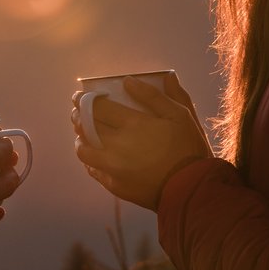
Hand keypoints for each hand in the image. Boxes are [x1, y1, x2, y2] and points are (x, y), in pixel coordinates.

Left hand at [73, 75, 211, 210]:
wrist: (191, 189)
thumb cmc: (188, 148)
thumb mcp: (180, 115)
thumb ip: (155, 95)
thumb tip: (130, 80)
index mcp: (132, 124)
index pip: (96, 107)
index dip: (83, 99)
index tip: (78, 96)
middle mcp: (117, 144)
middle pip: (85, 126)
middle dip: (78, 116)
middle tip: (77, 112)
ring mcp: (113, 167)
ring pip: (83, 150)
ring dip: (80, 139)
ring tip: (83, 134)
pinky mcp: (115, 185)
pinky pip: (93, 170)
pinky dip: (89, 160)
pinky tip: (93, 155)